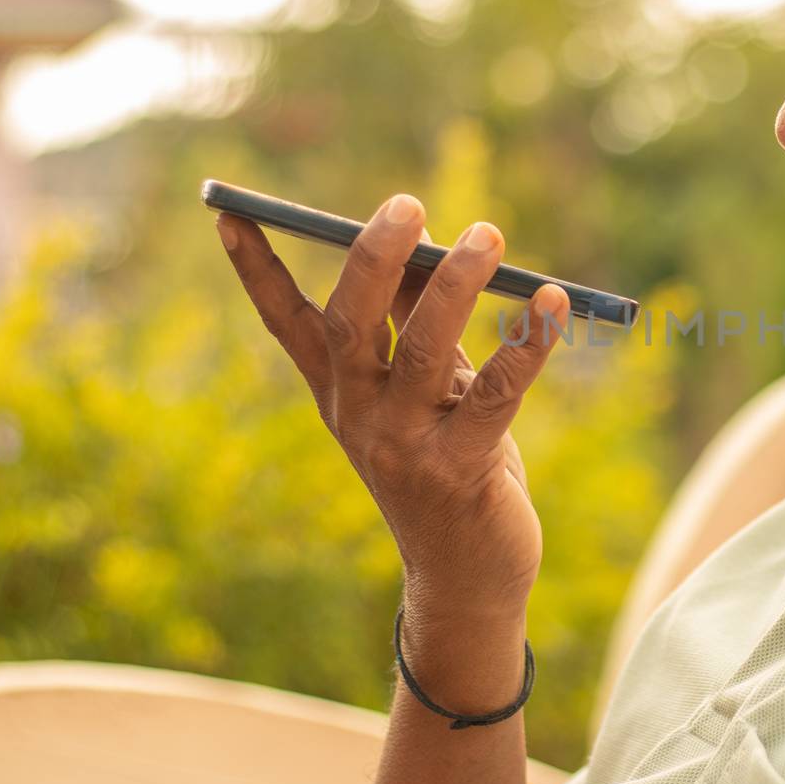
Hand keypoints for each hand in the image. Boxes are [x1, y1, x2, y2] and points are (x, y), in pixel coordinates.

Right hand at [215, 194, 569, 619]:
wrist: (466, 579)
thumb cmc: (449, 467)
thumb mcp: (426, 392)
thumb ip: (419, 323)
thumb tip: (430, 242)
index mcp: (340, 395)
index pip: (286, 323)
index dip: (257, 270)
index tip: (232, 212)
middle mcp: (359, 417)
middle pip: (349, 324)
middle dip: (374, 257)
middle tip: (408, 204)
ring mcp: (404, 447)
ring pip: (421, 348)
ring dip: (455, 285)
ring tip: (488, 234)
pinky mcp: (461, 470)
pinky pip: (495, 393)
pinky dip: (526, 343)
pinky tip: (552, 301)